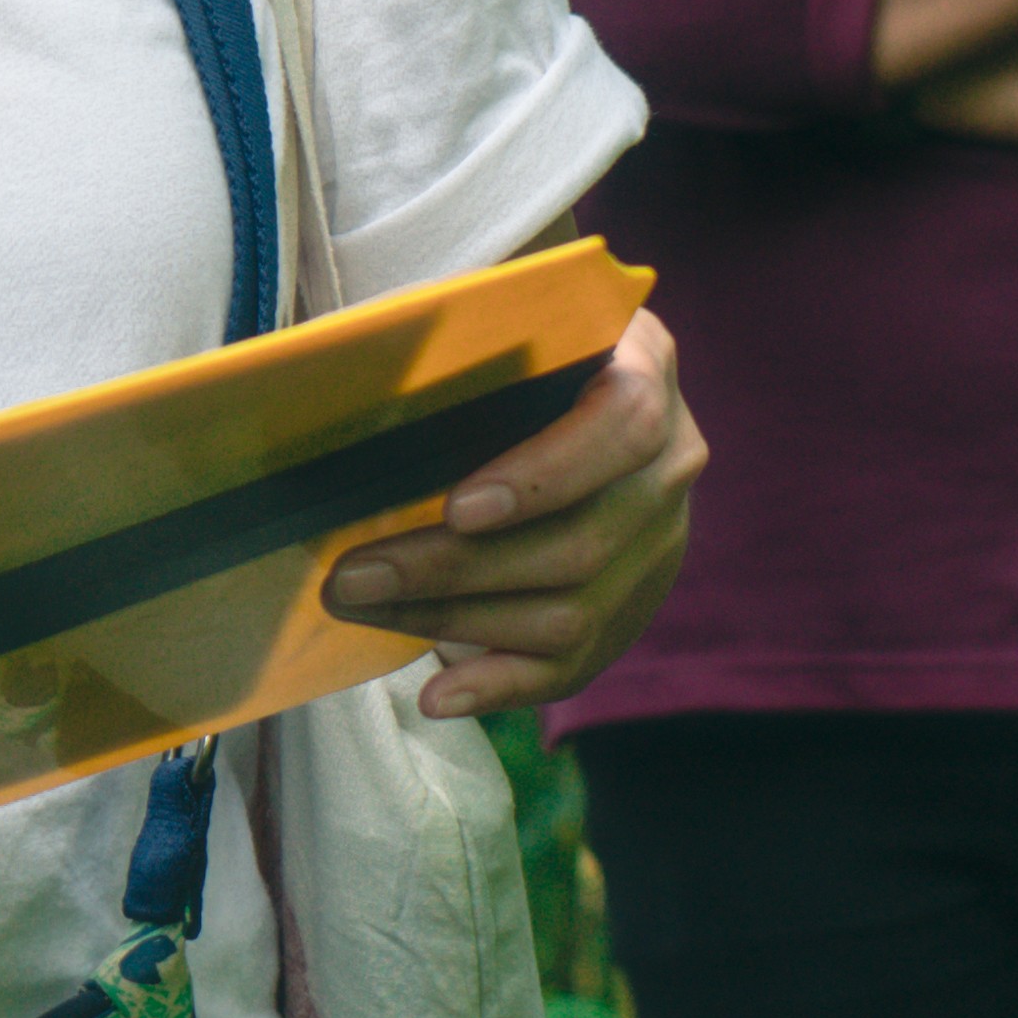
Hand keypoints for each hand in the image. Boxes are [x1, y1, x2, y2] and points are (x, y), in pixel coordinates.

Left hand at [321, 309, 701, 722]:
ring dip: (453, 620)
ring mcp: (658, 544)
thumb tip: (347, 372)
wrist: (558, 393)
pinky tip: (437, 695)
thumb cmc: (505, 348)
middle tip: (351, 575)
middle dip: (452, 568)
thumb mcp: (496, 321)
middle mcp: (670, 464)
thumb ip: (454, 340)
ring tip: (361, 608)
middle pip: (579, 542)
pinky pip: (574, 666)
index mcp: (645, 368)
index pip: (625, 427)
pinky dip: (499, 686)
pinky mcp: (630, 607)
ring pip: (570, 614)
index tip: (457, 507)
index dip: (546, 474)